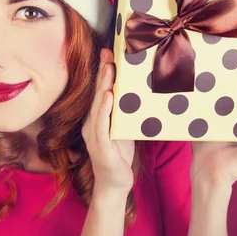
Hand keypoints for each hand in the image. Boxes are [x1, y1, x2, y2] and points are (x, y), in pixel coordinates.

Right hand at [81, 48, 134, 196]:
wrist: (115, 184)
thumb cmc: (121, 155)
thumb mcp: (125, 128)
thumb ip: (128, 111)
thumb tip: (143, 91)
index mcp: (98, 117)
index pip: (101, 90)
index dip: (103, 71)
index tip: (109, 51)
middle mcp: (93, 122)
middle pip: (98, 92)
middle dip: (103, 71)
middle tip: (108, 52)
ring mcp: (94, 134)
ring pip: (98, 105)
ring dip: (103, 85)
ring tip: (109, 68)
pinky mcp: (100, 146)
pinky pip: (102, 124)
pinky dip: (104, 109)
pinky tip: (109, 97)